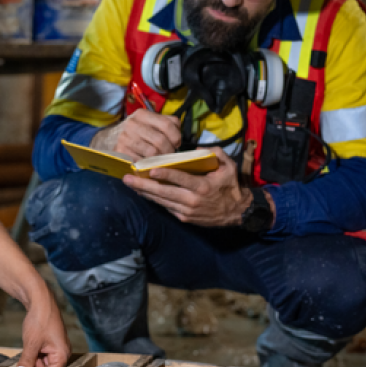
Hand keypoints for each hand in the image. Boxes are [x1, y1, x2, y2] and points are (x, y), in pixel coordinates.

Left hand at [18, 291, 70, 366]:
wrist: (40, 300)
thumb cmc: (40, 320)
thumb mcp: (31, 344)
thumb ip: (27, 361)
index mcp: (62, 355)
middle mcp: (62, 352)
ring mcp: (56, 346)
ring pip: (43, 362)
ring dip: (33, 361)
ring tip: (25, 356)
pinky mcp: (50, 342)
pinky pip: (42, 353)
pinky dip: (34, 354)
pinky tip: (27, 350)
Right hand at [90, 109, 181, 161]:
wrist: (107, 140)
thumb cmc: (133, 133)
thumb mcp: (147, 123)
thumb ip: (165, 124)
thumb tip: (179, 136)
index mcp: (142, 114)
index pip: (168, 124)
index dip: (176, 136)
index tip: (176, 144)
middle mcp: (132, 124)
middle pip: (161, 140)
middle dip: (169, 151)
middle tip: (169, 156)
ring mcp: (125, 138)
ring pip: (152, 152)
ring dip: (160, 160)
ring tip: (160, 161)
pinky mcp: (120, 152)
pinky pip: (141, 162)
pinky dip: (148, 166)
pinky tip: (149, 165)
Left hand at [123, 148, 273, 226]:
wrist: (237, 212)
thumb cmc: (231, 186)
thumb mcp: (229, 167)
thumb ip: (216, 153)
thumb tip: (197, 149)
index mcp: (203, 186)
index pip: (180, 179)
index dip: (165, 175)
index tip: (150, 170)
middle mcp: (192, 200)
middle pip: (164, 192)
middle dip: (144, 185)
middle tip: (127, 179)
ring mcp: (187, 211)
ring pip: (162, 201)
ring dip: (145, 193)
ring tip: (130, 184)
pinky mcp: (184, 218)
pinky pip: (166, 207)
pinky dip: (154, 200)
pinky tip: (143, 192)